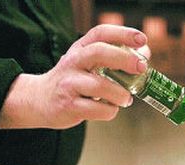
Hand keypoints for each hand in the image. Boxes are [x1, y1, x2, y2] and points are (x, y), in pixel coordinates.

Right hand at [0, 24, 147, 128]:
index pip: (101, 33)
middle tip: (141, 68)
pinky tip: (109, 109)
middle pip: (99, 52)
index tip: (142, 40)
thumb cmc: (71, 81)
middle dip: (124, 59)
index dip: (123, 33)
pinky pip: (97, 109)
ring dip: (120, 94)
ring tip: (126, 99)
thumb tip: (144, 55)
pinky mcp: (69, 106)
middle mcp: (73, 62)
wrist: (39, 100)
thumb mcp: (85, 63)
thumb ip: (112, 58)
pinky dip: (110, 111)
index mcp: (80, 48)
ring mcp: (69, 84)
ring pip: (100, 86)